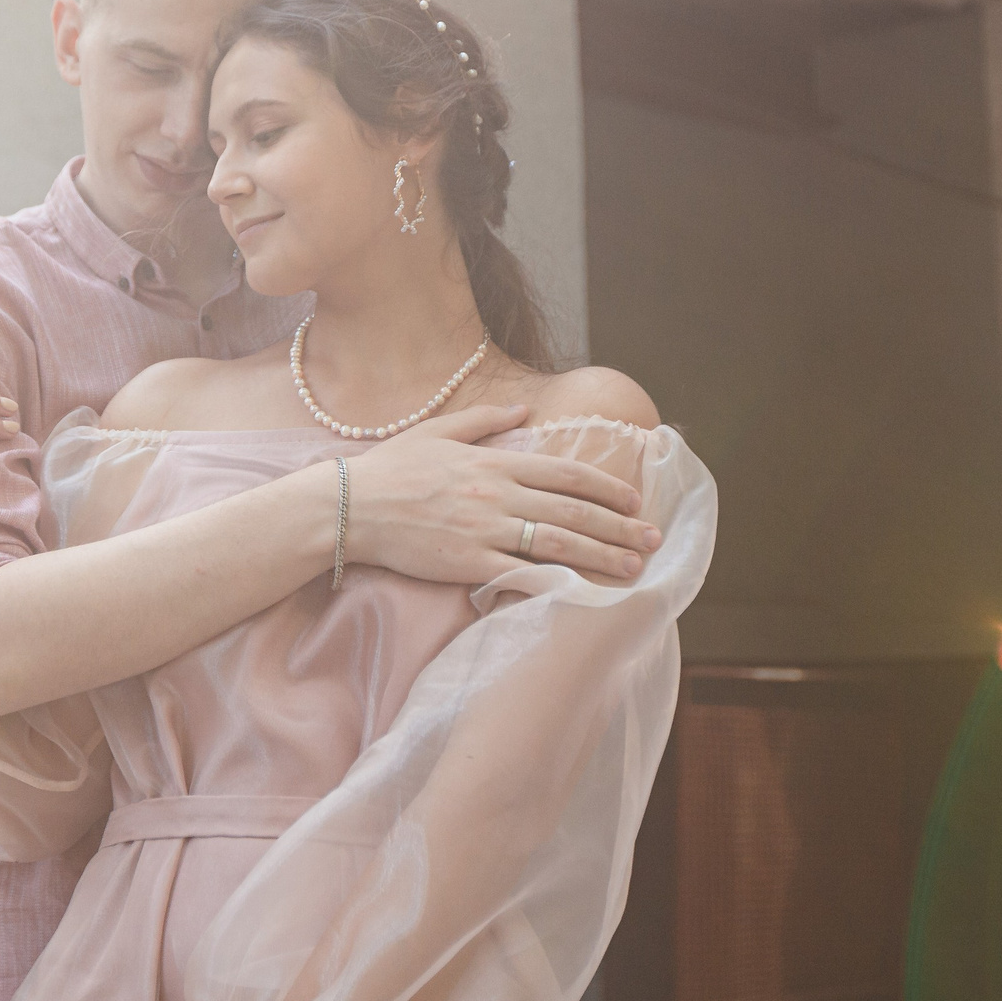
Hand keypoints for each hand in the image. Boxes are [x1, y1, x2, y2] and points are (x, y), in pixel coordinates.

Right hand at [340, 405, 660, 585]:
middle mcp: (497, 494)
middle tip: (654, 539)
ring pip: (558, 543)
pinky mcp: (467, 564)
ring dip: (603, 555)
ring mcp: (483, 530)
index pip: (565, 473)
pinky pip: (521, 574)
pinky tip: (584, 591)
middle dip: (620, 526)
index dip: (607, 487)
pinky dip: (557, 582)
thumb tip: (521, 409)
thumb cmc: (390, 470)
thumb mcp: (437, 432)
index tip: (635, 501)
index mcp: (494, 462)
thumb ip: (484, 420)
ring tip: (633, 569)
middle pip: (573, 511)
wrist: (347, 507)